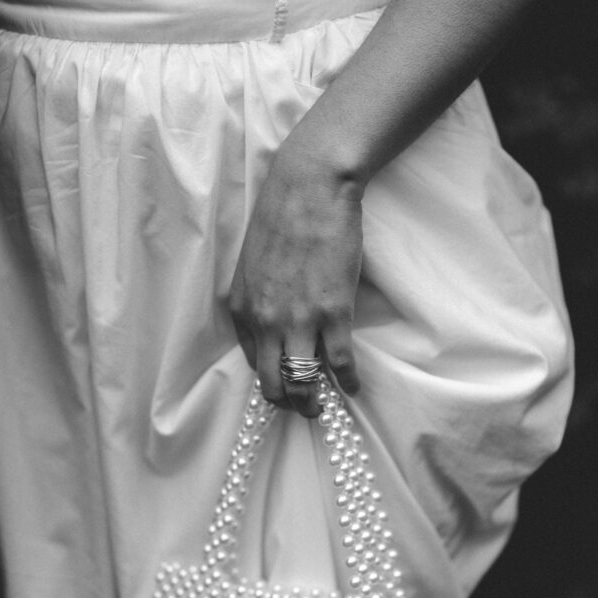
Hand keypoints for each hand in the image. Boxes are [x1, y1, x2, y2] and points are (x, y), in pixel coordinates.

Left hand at [229, 143, 363, 417]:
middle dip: (288, 405)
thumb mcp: (252, 266)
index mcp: (243, 310)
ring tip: (324, 406)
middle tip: (304, 410)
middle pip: (273, 384)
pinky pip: (339, 363)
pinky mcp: (333, 312)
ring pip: (303, 382)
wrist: (309, 188)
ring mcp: (299, 320)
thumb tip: (271, 329)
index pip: (253, 365)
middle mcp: (265, 322)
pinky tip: (353, 387)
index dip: (270, 384)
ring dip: (313, 403)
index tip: (285, 390)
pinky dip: (348, 382)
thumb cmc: (282, 219)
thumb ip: (257, 301)